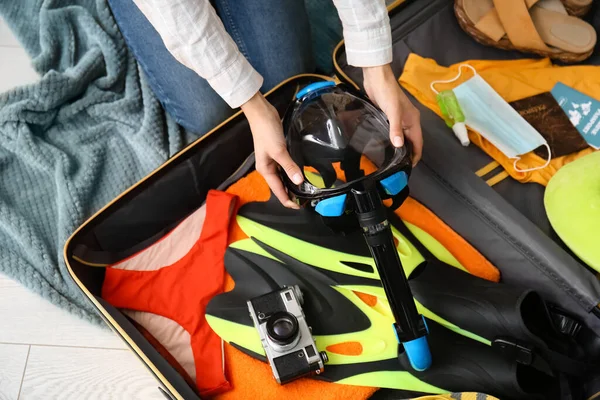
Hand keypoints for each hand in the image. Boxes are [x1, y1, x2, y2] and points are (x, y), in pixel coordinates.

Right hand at [241, 92, 302, 208]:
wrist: (262, 114)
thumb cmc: (267, 132)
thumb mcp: (279, 151)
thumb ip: (289, 166)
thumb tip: (299, 182)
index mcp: (265, 170)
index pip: (278, 191)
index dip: (288, 200)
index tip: (299, 207)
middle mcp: (268, 168)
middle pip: (280, 186)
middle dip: (290, 195)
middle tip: (305, 200)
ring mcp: (272, 161)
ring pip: (283, 178)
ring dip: (291, 184)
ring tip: (304, 191)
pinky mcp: (277, 153)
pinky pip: (285, 168)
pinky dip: (292, 173)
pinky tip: (299, 174)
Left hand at [362, 64, 422, 164]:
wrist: (377, 78)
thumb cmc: (388, 94)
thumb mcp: (393, 112)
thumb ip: (395, 129)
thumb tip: (398, 146)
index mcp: (413, 120)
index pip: (418, 142)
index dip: (415, 155)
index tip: (409, 167)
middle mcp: (408, 121)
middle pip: (411, 141)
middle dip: (407, 153)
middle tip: (398, 167)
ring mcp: (398, 119)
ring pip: (401, 137)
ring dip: (399, 147)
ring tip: (391, 160)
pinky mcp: (388, 117)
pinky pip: (392, 132)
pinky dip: (391, 140)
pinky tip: (384, 146)